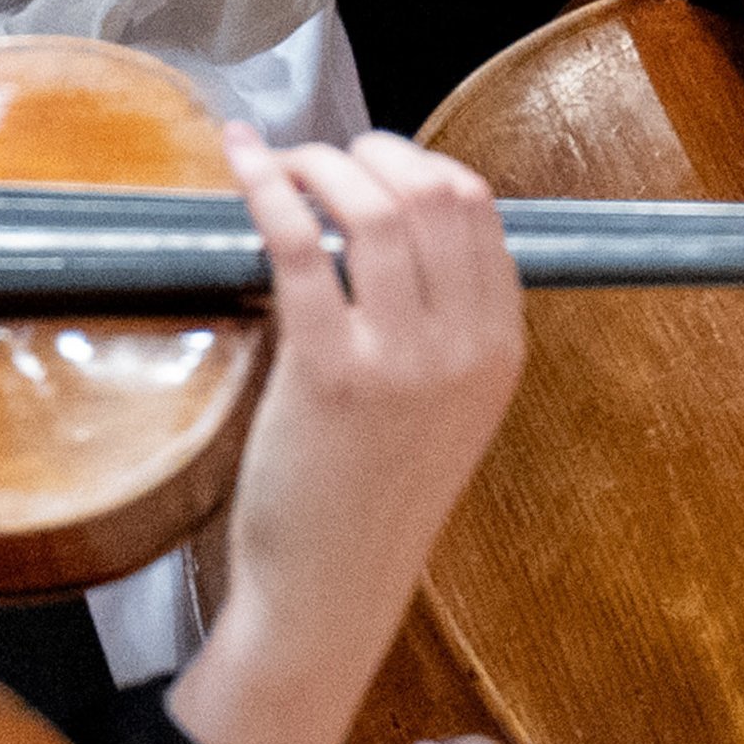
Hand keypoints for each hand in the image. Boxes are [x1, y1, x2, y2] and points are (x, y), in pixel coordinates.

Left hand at [164, 137, 525, 743]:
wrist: (330, 591)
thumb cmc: (369, 502)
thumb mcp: (444, 411)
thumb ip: (438, 329)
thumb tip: (381, 229)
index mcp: (500, 350)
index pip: (480, 211)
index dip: (420, 165)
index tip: (372, 161)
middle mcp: (464, 346)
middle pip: (435, 192)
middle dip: (373, 151)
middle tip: (322, 156)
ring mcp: (402, 357)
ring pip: (375, 206)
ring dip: (320, 163)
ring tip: (281, 163)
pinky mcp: (330, 370)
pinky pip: (302, 244)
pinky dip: (268, 187)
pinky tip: (243, 164)